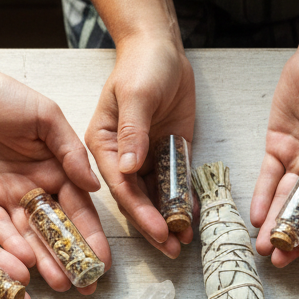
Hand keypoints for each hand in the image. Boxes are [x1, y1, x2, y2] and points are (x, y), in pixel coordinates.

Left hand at [0, 65, 110, 293]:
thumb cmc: (6, 96)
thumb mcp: (47, 118)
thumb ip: (70, 152)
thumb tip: (94, 187)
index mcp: (57, 171)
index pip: (80, 211)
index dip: (92, 237)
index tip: (103, 263)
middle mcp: (35, 189)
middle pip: (56, 231)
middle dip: (71, 260)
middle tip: (85, 287)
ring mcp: (7, 197)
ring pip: (29, 236)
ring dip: (44, 261)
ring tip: (60, 286)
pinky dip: (9, 245)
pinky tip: (25, 262)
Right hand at [85, 36, 195, 258]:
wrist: (162, 50)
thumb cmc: (143, 66)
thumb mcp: (137, 95)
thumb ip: (133, 131)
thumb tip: (129, 167)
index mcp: (104, 146)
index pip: (121, 187)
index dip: (140, 212)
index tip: (159, 231)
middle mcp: (121, 158)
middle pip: (137, 200)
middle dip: (154, 226)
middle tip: (172, 249)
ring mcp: (145, 159)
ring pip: (156, 197)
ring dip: (169, 219)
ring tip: (184, 243)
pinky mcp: (167, 154)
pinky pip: (175, 184)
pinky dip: (183, 201)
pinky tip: (194, 218)